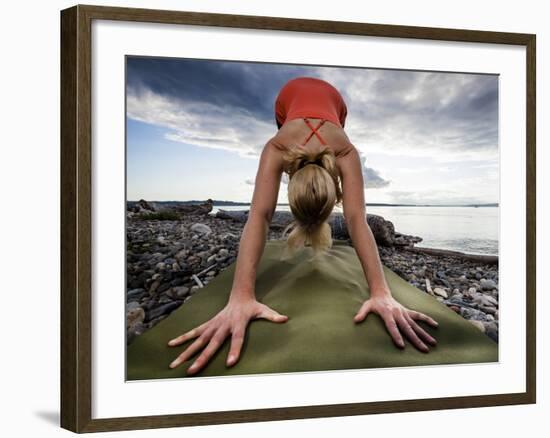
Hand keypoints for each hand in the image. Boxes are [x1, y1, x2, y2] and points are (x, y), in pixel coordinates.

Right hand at [167, 297, 287, 374]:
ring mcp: (213, 325)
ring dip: (185, 352)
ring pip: (198, 341)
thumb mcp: (263, 310)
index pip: (237, 339)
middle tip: (192, 372)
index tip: (230, 363)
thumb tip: (285, 319)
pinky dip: (182, 339)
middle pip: (212, 344)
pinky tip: (171, 345)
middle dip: (202, 358)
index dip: (234, 350)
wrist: (239, 294)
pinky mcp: (208, 325)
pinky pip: (193, 333)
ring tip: (174, 364)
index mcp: (237, 324)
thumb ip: (273, 316)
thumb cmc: (252, 306)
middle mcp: (223, 326)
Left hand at [353, 294, 438, 352]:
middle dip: (415, 340)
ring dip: (424, 334)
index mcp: (387, 314)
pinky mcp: (408, 311)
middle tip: (424, 350)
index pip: (392, 326)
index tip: (402, 346)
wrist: (381, 293)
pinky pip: (419, 315)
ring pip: (415, 325)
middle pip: (407, 328)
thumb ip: (362, 313)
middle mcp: (398, 314)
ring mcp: (404, 313)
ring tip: (433, 343)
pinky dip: (427, 319)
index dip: (396, 335)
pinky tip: (435, 325)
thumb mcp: (366, 306)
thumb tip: (356, 320)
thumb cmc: (373, 302)